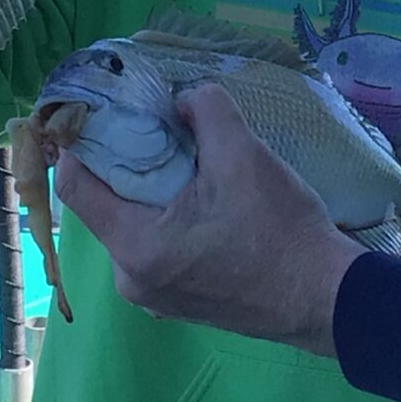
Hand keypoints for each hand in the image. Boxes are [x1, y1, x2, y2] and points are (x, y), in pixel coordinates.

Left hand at [51, 83, 363, 355]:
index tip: (98, 115)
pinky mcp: (179, 303)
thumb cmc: (281, 230)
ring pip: (132, 228)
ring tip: (189, 167)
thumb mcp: (243, 155)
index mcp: (135, 246)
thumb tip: (184, 98)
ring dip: (150, 194)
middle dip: (124, 166)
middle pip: (104, 208)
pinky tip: (204, 204)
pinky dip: (169, 221)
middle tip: (157, 134)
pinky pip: (156, 251)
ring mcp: (154, 298)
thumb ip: (205, 110)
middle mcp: (132, 279)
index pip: (75, 187)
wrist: (325, 298)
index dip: (79, 144)